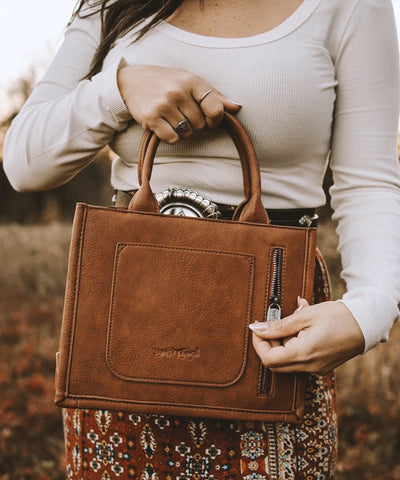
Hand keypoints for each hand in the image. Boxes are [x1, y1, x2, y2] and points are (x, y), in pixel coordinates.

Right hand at [117, 64, 240, 142]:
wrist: (130, 81)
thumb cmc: (166, 81)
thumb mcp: (189, 80)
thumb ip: (213, 95)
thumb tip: (236, 107)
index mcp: (191, 80)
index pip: (216, 108)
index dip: (216, 119)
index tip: (209, 118)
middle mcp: (178, 91)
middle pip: (201, 124)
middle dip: (196, 125)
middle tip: (184, 115)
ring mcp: (163, 105)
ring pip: (187, 133)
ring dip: (183, 131)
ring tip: (173, 118)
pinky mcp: (151, 118)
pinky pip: (172, 139)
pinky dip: (171, 136)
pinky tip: (164, 125)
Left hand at [249, 298, 364, 373]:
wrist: (365, 323)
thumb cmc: (336, 317)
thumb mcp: (304, 317)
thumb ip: (278, 325)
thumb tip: (256, 328)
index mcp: (303, 355)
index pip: (268, 359)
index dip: (259, 343)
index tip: (258, 327)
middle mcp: (308, 367)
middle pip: (275, 362)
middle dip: (270, 343)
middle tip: (275, 323)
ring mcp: (316, 369)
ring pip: (287, 360)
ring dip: (284, 340)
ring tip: (295, 319)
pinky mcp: (321, 366)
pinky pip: (300, 358)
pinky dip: (295, 343)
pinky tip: (303, 326)